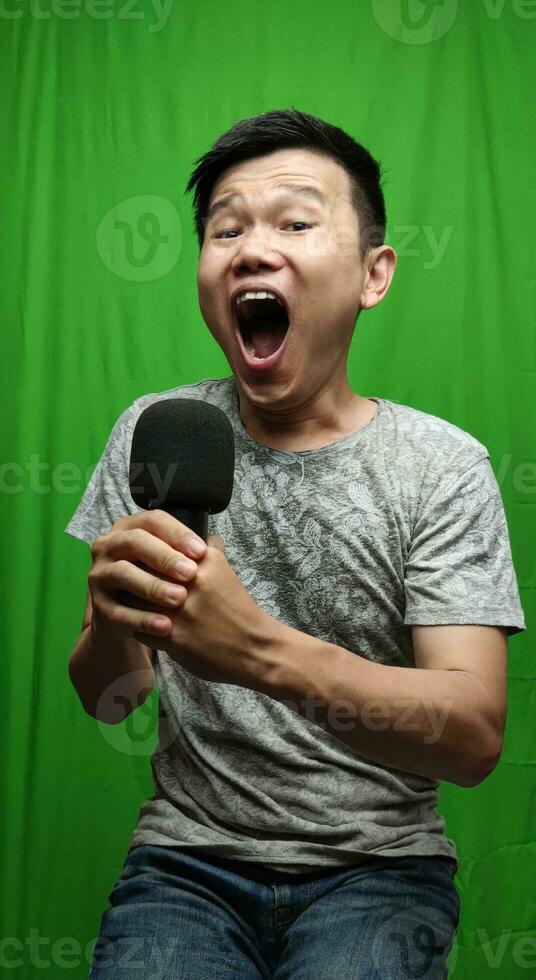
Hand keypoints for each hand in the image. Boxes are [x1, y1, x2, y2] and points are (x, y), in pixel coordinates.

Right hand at [88, 509, 205, 644]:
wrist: (128, 618)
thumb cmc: (156, 580)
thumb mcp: (168, 563)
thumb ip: (188, 552)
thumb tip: (215, 543)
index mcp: (129, 528)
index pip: (153, 520)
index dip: (177, 533)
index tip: (202, 551)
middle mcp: (108, 546)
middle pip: (135, 541)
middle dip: (164, 556)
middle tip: (190, 573)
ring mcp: (99, 575)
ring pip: (123, 574)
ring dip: (153, 586)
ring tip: (180, 599)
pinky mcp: (99, 605)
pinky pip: (119, 611)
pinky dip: (144, 619)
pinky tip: (166, 626)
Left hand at [133, 535, 274, 690]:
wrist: (254, 648)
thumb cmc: (238, 610)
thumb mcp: (226, 572)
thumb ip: (212, 553)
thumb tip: (205, 535)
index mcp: (203, 560)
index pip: (157, 548)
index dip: (145, 558)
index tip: (144, 566)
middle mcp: (190, 581)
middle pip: (142, 570)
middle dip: (134, 579)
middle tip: (134, 585)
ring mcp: (179, 609)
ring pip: (134, 599)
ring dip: (133, 604)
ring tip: (139, 607)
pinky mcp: (172, 635)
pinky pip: (139, 627)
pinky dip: (141, 629)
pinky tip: (151, 629)